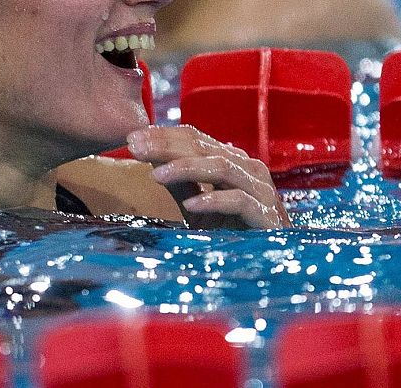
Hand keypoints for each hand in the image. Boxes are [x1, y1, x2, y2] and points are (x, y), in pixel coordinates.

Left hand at [126, 125, 289, 228]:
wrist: (268, 265)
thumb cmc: (231, 233)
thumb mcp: (197, 205)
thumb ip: (179, 180)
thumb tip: (147, 154)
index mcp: (232, 162)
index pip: (195, 138)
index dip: (163, 135)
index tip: (132, 138)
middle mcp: (249, 170)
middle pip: (204, 147)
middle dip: (166, 145)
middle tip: (135, 147)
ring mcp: (261, 191)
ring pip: (222, 167)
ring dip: (186, 167)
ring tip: (156, 175)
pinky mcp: (268, 216)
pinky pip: (239, 201)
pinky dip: (213, 200)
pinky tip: (190, 205)